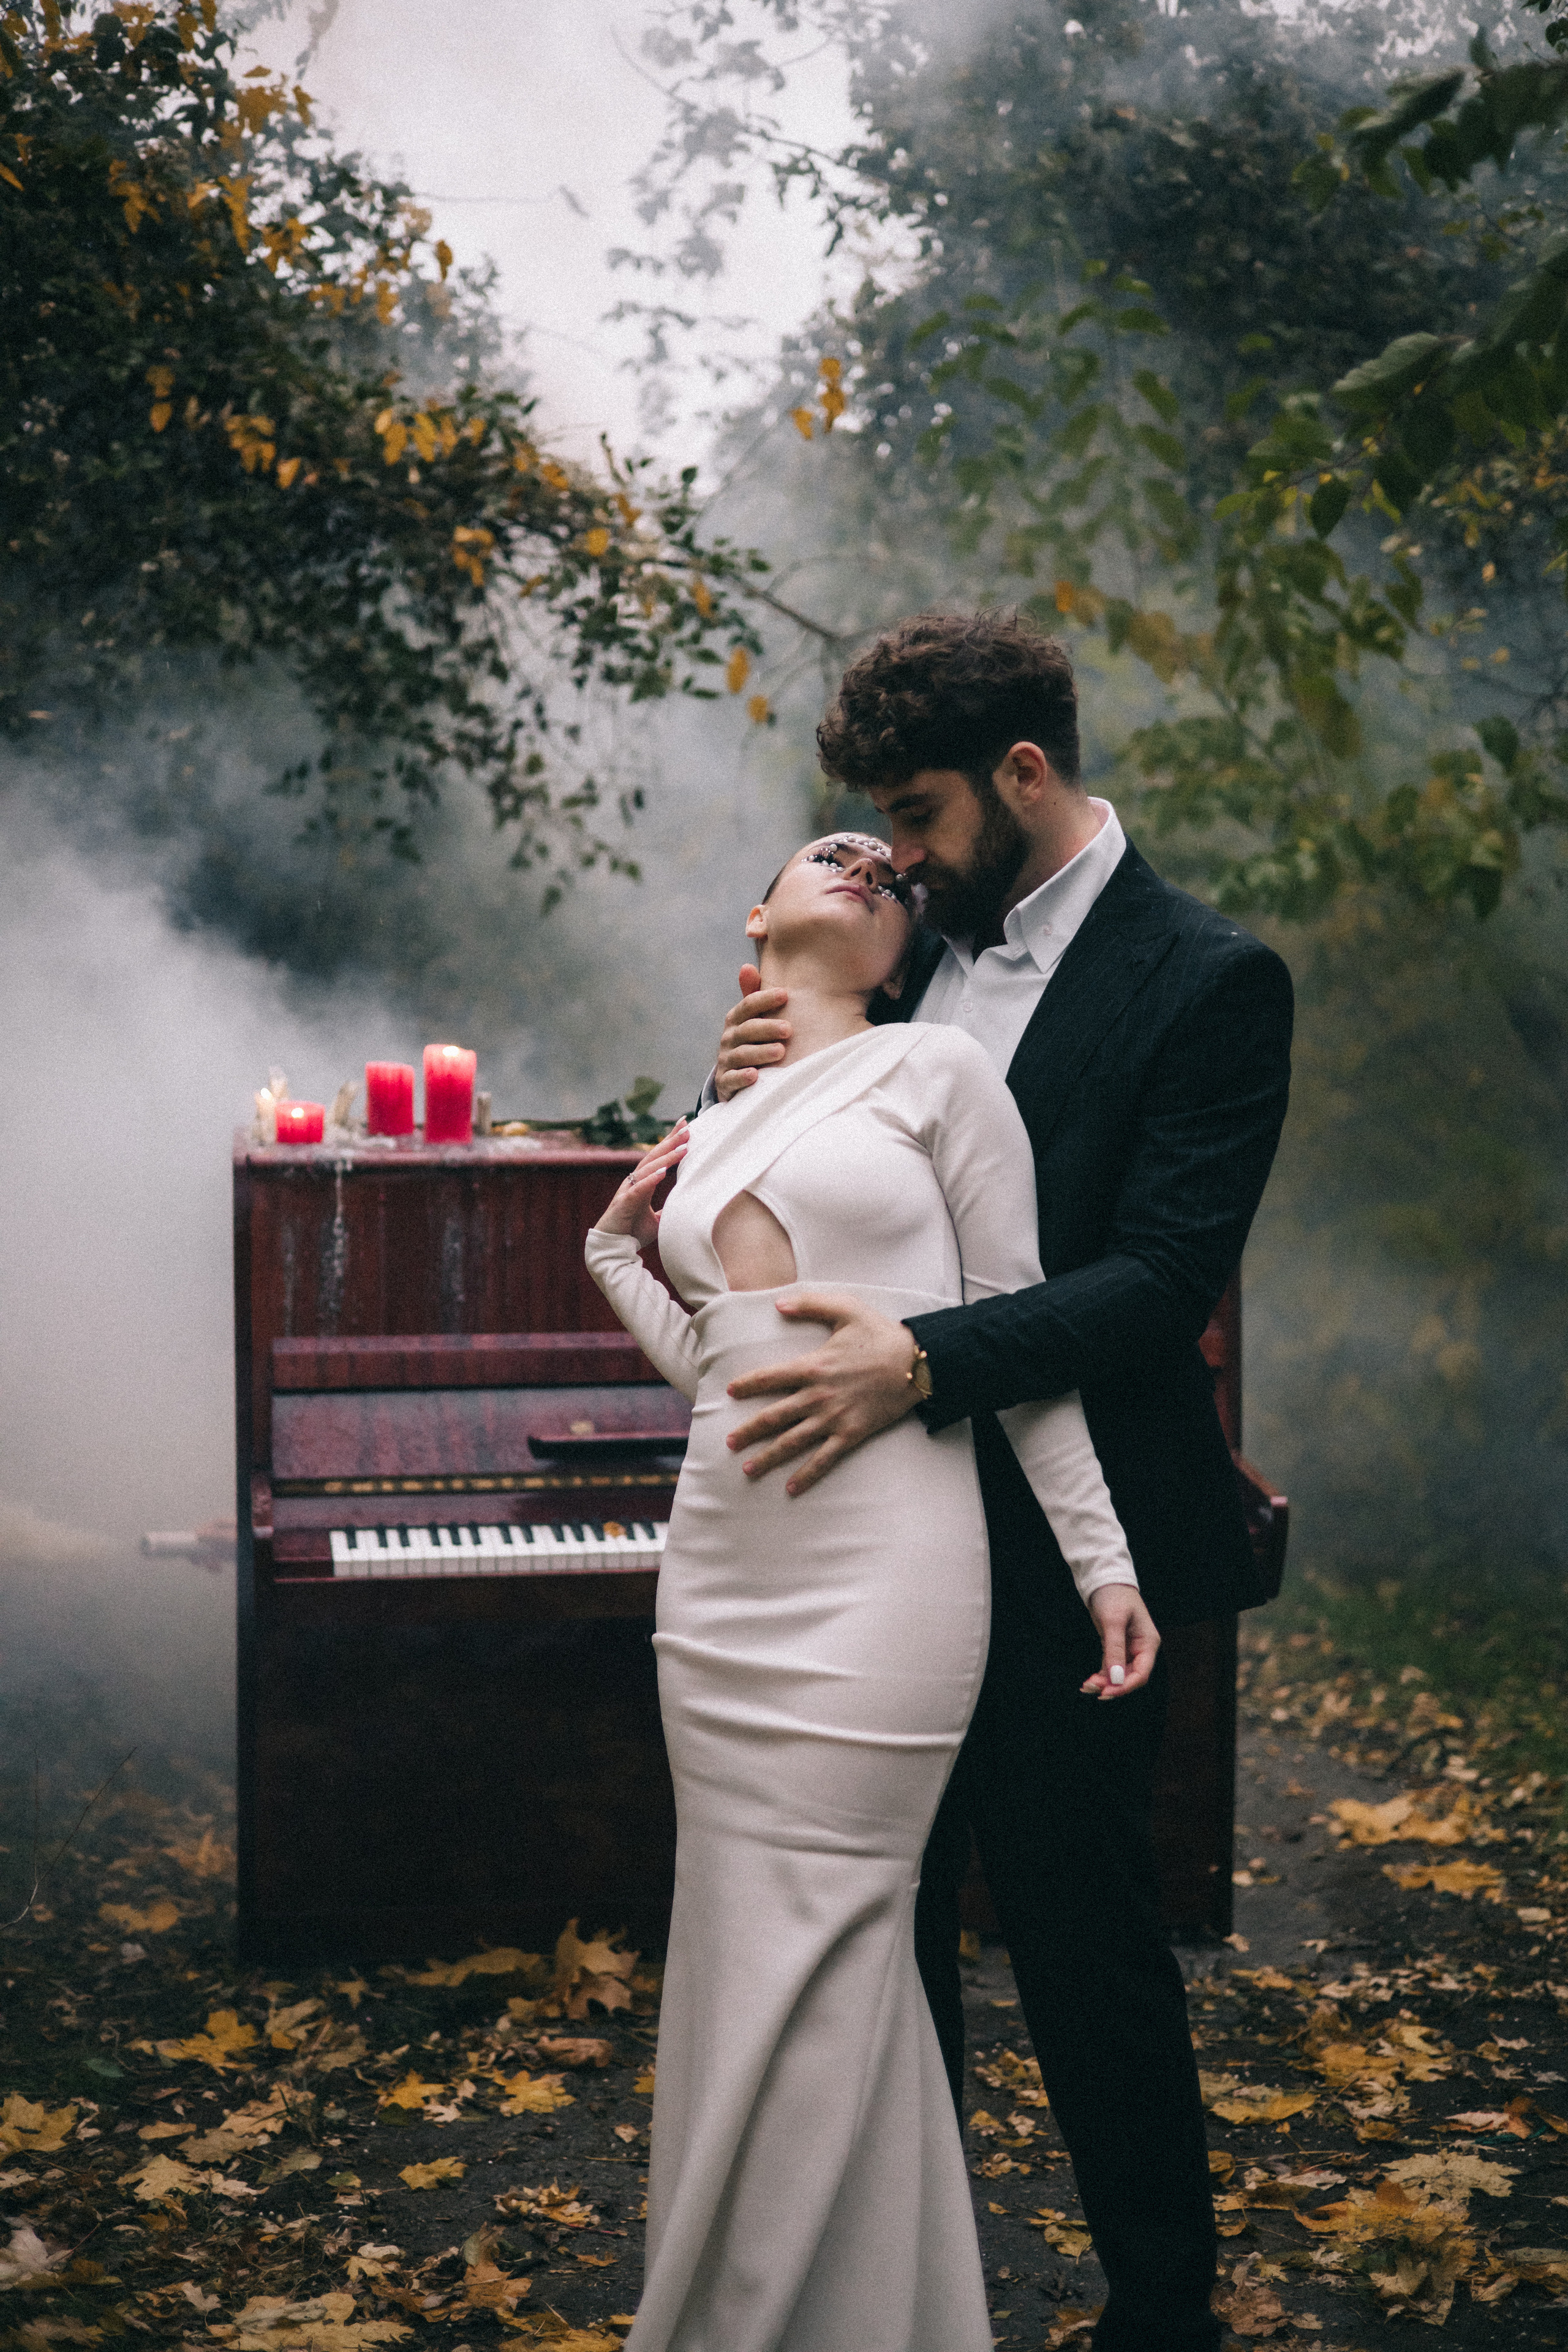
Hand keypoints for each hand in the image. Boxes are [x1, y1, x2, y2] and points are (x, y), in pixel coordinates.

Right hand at [594, 1120, 688, 1250]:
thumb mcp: (657, 1220)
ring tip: (683, 1148)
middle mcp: (634, 1182)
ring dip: (666, 1157)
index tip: (684, 1125)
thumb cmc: (632, 1231)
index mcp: (642, 1182)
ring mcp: (628, 1191)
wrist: (613, 1246)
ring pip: (648, 1169)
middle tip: (687, 1127)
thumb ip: (668, 1210)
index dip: (670, 1141)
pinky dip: (651, 1179)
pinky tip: (664, 1171)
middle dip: (671, 1141)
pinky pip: (639, 1189)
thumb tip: (684, 1207)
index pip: (658, 1157)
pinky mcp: (624, 1203)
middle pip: (654, 1156)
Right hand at [717, 963, 790, 1102]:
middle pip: (747, 1030)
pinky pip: (732, 1080)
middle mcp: (729, 1038)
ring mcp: (726, 1060)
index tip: (785, 994)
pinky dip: (742, 1078)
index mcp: (736, 1020)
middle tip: (789, 1028)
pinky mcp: (726, 1083)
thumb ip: (752, 995)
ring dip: (761, 1052)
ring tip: (780, 1051)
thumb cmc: (751, 1042)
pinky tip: (755, 1075)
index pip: (748, 1005)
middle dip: (767, 1027)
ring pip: (742, 1054)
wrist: (733, 1078)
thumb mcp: (752, 1020)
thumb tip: (746, 966)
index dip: (765, 999)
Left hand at [726, 1291, 920, 1494]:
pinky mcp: (851, 1434)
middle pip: (773, 1417)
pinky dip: (807, 1475)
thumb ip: (810, 1304)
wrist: (916, 1364)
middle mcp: (817, 1396)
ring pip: (793, 1442)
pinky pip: (824, 1459)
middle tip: (729, 1442)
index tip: (730, 1391)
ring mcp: (834, 1418)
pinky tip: (791, 1489)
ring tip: (748, 1469)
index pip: (769, 1378)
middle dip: (748, 1431)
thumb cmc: (881, 1334)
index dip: (747, 1385)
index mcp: (812, 1366)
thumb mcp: (846, 1308)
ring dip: (768, 1457)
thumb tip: (778, 1304)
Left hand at [1080, 1584, 1160, 1701]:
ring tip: (1087, 1686)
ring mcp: (1128, 1649)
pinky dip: (1101, 1675)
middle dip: (1113, 1685)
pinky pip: (1111, 1667)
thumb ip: (1115, 1649)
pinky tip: (1089, 1681)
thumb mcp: (1113, 1621)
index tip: (1108, 1691)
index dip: (1126, 1685)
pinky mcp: (1115, 1646)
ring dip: (1104, 1682)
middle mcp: (1140, 1648)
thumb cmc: (1114, 1595)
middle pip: (1130, 1677)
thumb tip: (1115, 1678)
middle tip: (1092, 1688)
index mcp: (1147, 1643)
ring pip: (1119, 1674)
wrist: (1104, 1579)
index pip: (1142, 1673)